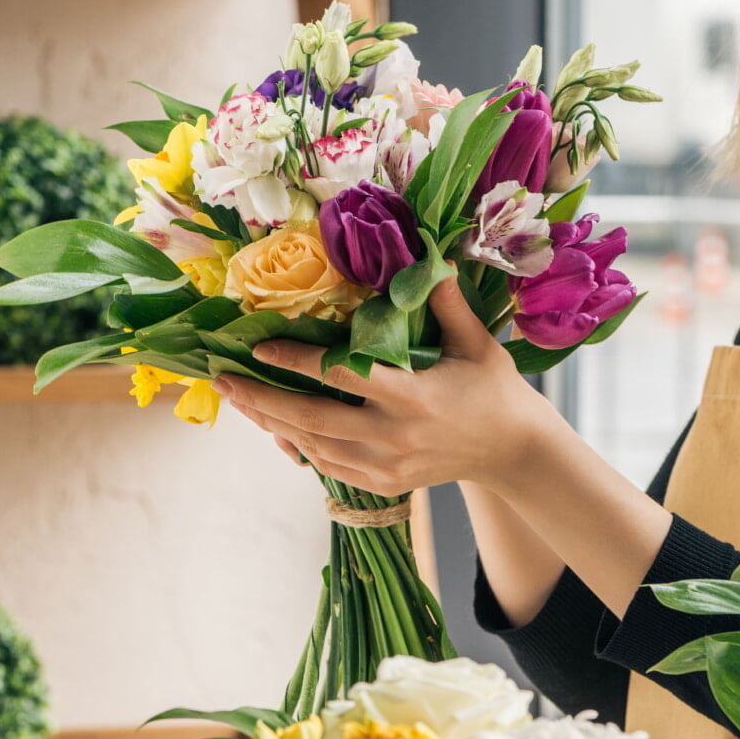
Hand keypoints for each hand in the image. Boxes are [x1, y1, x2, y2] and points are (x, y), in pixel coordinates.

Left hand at [213, 274, 547, 495]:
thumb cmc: (495, 391)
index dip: (297, 360)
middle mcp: (396, 436)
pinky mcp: (386, 483)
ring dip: (274, 424)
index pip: (342, 376)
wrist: (514, 451)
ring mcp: (389, 465)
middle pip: (313, 419)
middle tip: (224, 382)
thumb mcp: (477, 343)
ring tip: (242, 401)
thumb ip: (447, 303)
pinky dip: (301, 447)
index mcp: (415, 397)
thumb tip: (428, 255)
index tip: (260, 346)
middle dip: (263, 400)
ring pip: (315, 446)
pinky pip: (331, 467)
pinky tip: (279, 428)